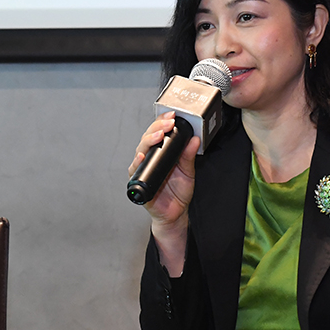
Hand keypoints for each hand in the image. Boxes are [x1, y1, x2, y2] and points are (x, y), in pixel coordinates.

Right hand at [129, 111, 200, 225]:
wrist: (175, 213)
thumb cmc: (178, 192)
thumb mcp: (188, 171)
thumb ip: (189, 156)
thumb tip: (195, 139)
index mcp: (161, 153)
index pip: (159, 132)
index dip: (163, 122)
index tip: (172, 115)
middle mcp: (150, 158)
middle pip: (148, 138)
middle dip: (157, 128)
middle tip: (167, 124)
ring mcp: (143, 169)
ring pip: (140, 150)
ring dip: (148, 141)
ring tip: (158, 136)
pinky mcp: (138, 181)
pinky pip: (135, 170)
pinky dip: (137, 163)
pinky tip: (141, 157)